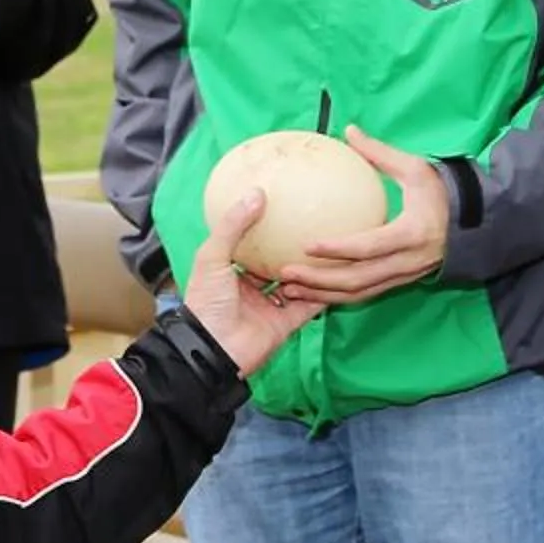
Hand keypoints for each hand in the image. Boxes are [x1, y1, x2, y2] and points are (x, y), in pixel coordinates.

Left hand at [182, 188, 326, 373]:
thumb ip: (233, 226)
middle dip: (291, 251)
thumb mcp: (212, 257)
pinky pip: (308, 306)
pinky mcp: (286, 324)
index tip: (282, 211)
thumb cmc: (207, 302)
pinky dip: (320, 294)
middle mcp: (252, 290)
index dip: (264, 232)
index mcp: (231, 274)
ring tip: (328, 248)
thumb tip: (257, 193)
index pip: (251, 249)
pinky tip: (336, 275)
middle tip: (311, 227)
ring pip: (296, 285)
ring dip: (309, 271)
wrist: (214, 349)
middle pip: (276, 266)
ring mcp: (270, 308)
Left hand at [264, 128, 451, 303]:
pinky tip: (312, 292)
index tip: (308, 244)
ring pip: (359, 294)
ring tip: (290, 289)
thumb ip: (380, 153)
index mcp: (411, 234)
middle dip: (319, 280)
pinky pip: (365, 294)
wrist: (477, 224)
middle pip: (358, 280)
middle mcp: (407, 262)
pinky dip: (337, 296)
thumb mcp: (416, 169)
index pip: (369, 247)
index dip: (338, 249)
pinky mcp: (399, 282)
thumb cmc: (443, 193)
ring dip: (323, 294)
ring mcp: (403, 276)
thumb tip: (349, 131)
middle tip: (286, 273)